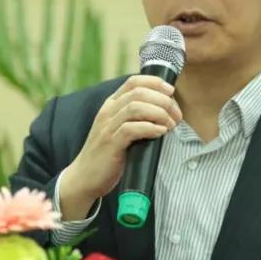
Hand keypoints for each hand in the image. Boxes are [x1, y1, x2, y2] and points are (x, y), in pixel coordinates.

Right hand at [58, 76, 182, 218]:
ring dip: (159, 113)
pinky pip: (132, 129)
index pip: (133, 82)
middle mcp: (108, 111)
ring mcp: (108, 127)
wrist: (84, 177)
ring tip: (170, 125)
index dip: (155, 82)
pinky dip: (150, 128)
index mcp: (111, 105)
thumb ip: (136, 118)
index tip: (171, 91)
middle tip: (176, 116)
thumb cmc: (108, 154)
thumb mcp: (119, 129)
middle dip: (163, 101)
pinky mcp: (110, 144)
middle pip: (139, 93)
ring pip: (136, 107)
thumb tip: (165, 111)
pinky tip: (160, 132)